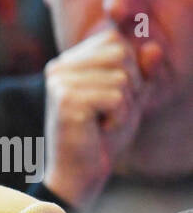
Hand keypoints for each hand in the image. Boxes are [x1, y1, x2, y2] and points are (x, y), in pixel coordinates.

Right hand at [42, 27, 162, 207]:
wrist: (79, 173)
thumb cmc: (102, 135)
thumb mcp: (129, 96)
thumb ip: (143, 71)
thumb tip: (154, 46)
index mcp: (68, 62)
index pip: (114, 40)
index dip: (129, 67)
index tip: (112, 97)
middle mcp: (58, 67)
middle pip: (120, 53)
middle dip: (130, 85)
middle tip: (109, 112)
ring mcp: (59, 83)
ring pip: (121, 77)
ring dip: (124, 105)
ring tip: (103, 122)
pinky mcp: (65, 101)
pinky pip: (115, 97)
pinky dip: (118, 117)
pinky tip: (100, 129)